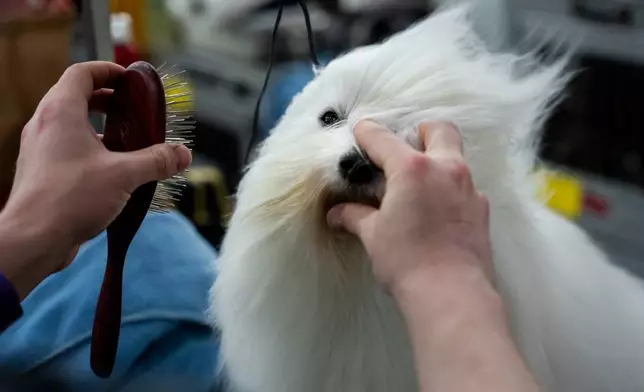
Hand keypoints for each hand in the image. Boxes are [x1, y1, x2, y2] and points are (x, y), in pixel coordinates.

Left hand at [0, 61, 190, 296]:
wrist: (33, 239)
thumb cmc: (71, 198)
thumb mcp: (124, 175)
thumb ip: (156, 161)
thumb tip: (183, 155)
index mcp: (61, 112)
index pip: (82, 73)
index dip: (108, 71)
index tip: (129, 80)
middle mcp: (45, 125)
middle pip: (76, 97)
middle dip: (106, 101)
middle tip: (131, 112)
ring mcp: (40, 150)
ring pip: (71, 126)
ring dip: (98, 129)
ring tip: (127, 144)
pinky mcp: (42, 173)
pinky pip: (67, 150)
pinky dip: (89, 151)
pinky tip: (112, 173)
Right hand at [326, 121, 492, 296]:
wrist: (452, 294)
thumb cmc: (407, 261)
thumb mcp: (373, 235)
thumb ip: (356, 216)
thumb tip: (337, 214)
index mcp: (413, 169)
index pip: (384, 139)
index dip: (368, 133)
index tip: (360, 131)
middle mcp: (446, 169)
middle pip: (439, 130)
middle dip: (420, 132)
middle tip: (403, 149)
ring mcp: (469, 188)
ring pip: (456, 157)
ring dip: (437, 160)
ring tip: (418, 185)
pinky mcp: (482, 210)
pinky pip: (465, 187)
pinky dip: (450, 189)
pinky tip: (437, 211)